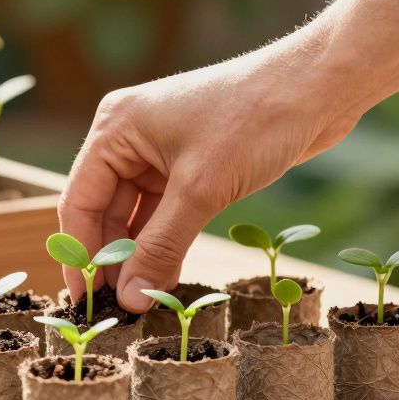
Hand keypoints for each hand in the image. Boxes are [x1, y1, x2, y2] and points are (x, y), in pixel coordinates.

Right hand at [59, 28, 364, 312]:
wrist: (319, 88)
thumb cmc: (255, 119)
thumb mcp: (201, 190)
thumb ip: (160, 248)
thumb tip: (128, 300)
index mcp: (116, 128)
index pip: (79, 202)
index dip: (80, 255)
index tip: (85, 302)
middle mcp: (130, 137)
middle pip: (104, 212)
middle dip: (111, 260)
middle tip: (117, 311)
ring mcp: (160, 151)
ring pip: (135, 217)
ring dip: (139, 257)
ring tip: (142, 302)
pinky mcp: (190, 165)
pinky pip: (164, 214)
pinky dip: (164, 244)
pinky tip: (166, 278)